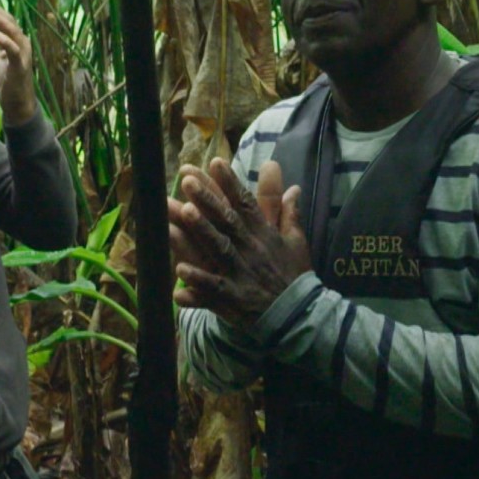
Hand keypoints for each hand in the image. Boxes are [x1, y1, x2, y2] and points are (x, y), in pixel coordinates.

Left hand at [0, 0, 36, 126]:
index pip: (4, 18)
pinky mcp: (20, 65)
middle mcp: (22, 42)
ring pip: (11, 30)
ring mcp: (23, 53)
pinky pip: (12, 48)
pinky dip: (2, 39)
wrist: (18, 102)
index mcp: (17, 39)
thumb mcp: (2, 56)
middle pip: (8, 19)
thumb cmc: (9, 79)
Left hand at [168, 158, 309, 329]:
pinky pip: (213, 289)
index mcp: (263, 235)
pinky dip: (197, 281)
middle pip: (226, 220)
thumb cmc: (294, 276)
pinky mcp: (233, 299)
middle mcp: (250, 250)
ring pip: (218, 248)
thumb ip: (289, 213)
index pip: (246, 204)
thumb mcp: (296, 242)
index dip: (230, 183)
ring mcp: (240, 274)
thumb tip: (294, 187)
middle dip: (207, 198)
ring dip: (200, 230)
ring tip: (182, 212)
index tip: (215, 162)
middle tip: (187, 178)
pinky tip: (179, 272)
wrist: (298, 316)